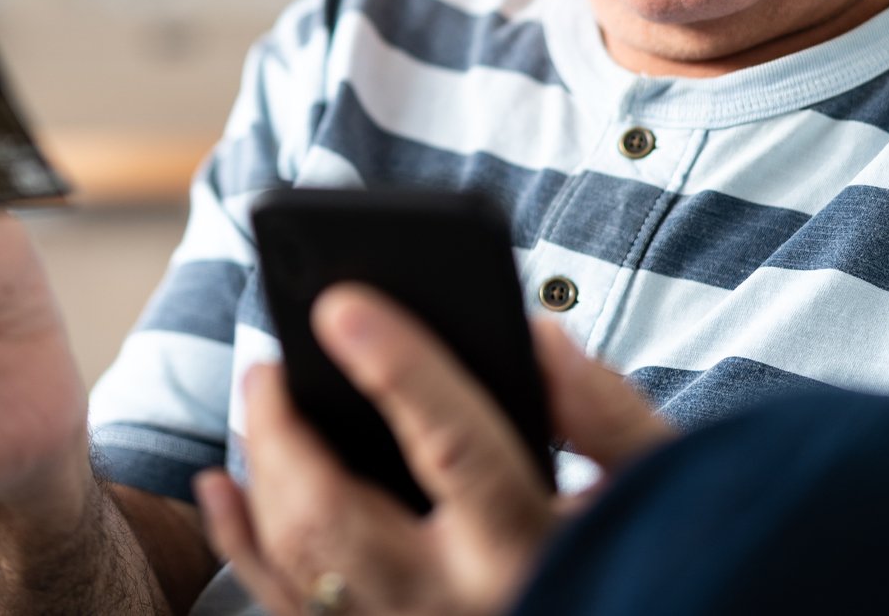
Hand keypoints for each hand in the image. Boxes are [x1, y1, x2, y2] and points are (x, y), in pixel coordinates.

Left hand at [193, 286, 671, 615]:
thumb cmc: (652, 552)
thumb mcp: (663, 484)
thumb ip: (606, 411)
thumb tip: (532, 333)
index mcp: (535, 552)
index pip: (456, 447)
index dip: (397, 368)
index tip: (341, 303)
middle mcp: (460, 607)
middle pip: (338, 514)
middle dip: (285, 428)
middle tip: (269, 359)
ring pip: (299, 564)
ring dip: (260, 476)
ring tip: (259, 397)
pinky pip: (287, 609)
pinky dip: (244, 546)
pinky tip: (225, 486)